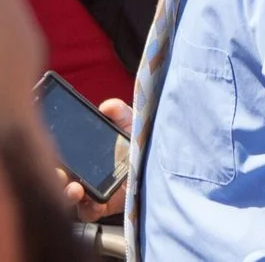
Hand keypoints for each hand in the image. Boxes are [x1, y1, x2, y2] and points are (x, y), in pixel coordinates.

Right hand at [61, 97, 131, 218]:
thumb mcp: (130, 123)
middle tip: (59, 173)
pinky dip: (90, 208)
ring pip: (69, 197)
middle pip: (60, 178)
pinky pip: (89, 212)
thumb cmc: (136, 143)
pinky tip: (95, 202)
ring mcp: (89, 192)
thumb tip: (107, 107)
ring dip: (68, 194)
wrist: (156, 164)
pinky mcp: (102, 206)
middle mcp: (81, 174)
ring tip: (75, 188)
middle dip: (56, 177)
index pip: (61, 156)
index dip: (53, 155)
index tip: (54, 153)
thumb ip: (120, 113)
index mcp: (82, 155)